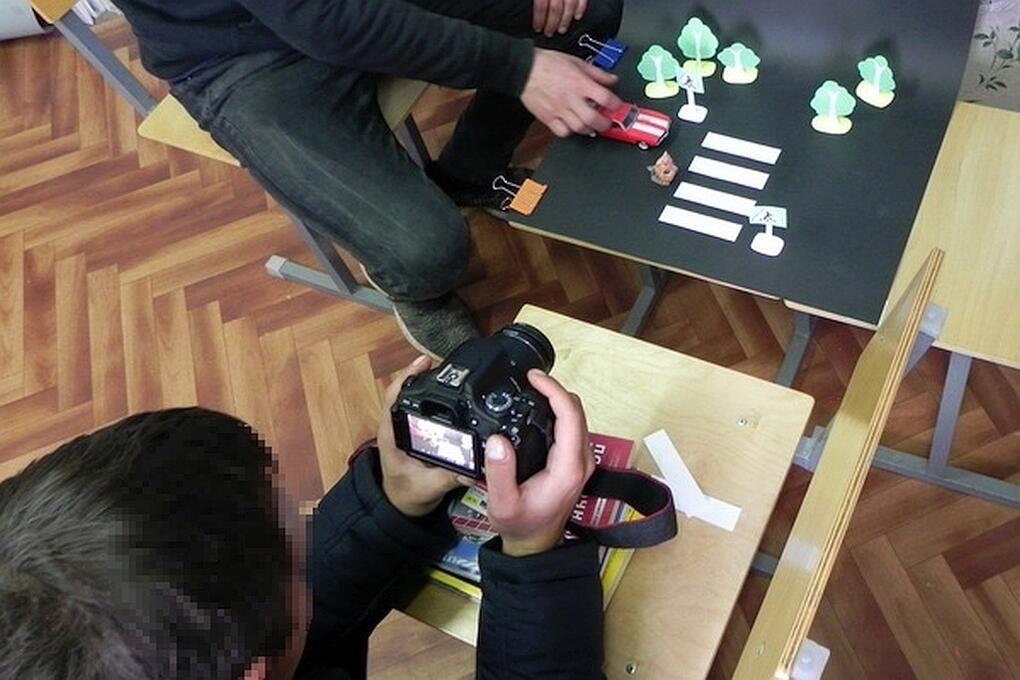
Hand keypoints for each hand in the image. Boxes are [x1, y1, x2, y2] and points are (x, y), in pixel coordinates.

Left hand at [377, 355, 463, 516]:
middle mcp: (396, 426)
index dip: (407, 377)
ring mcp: (404, 428)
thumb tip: (472, 469)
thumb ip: (449, 478)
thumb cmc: (407, 496)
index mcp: (393, 435)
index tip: (424, 363)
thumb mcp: (429, 487)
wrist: (400, 507)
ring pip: (412, 398)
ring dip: (427, 385)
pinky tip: (449, 394)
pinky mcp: (413, 432)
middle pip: (405, 391)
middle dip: (422, 375)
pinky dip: (432, 399)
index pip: (394, 398)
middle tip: (444, 363)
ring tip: (448, 372)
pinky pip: (420, 409)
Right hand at [482, 370, 593, 556]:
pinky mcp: (575, 462)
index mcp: (568, 468)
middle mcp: (581, 461)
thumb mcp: (503, 503)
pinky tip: (538, 408)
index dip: (552, 390)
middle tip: (529, 379)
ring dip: (556, 398)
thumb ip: (499, 473)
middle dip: (554, 389)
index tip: (533, 377)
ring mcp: (581, 461)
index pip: (569, 415)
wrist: (535, 544)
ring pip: (576, 416)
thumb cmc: (521, 525)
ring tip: (531, 389)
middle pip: (576, 410)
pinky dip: (557, 410)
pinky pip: (572, 426)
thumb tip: (497, 440)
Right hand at [521, 48, 621, 137]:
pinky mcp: (548, 117)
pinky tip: (572, 125)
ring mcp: (559, 110)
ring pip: (579, 128)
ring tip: (591, 124)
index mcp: (580, 83)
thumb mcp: (577, 62)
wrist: (525, 69)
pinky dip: (570, 132)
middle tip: (607, 122)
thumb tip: (612, 80)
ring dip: (589, 129)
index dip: (615, 105)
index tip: (616, 106)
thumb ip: (597, 73)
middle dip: (605, 124)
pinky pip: (562, 132)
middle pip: (594, 119)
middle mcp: (571, 98)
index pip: (605, 98)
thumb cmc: (548, 64)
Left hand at [533, 0, 587, 36]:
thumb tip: (530, 12)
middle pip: (555, 7)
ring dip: (565, 20)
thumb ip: (537, 1)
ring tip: (561, 30)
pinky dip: (581, 9)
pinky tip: (577, 17)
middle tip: (549, 33)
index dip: (539, 19)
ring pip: (569, 4)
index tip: (537, 28)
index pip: (541, 4)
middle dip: (552, 23)